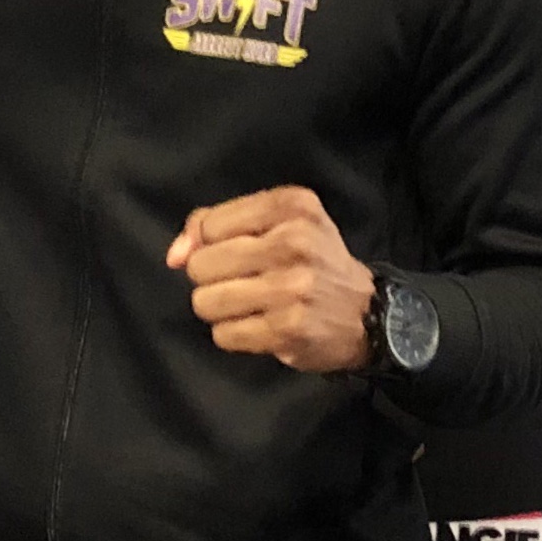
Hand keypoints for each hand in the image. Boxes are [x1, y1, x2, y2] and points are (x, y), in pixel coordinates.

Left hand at [166, 186, 376, 372]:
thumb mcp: (274, 222)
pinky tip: (258, 326)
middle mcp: (294, 242)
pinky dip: (233, 334)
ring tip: (248, 305)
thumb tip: (174, 255)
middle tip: (243, 282)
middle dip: (212, 278)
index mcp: (291, 206)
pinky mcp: (288, 330)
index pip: (209, 225)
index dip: (210, 244)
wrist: (367, 313)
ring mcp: (292, 288)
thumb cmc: (311, 260)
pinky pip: (223, 334)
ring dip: (218, 309)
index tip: (235, 253)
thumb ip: (213, 225)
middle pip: (201, 265)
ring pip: (206, 302)